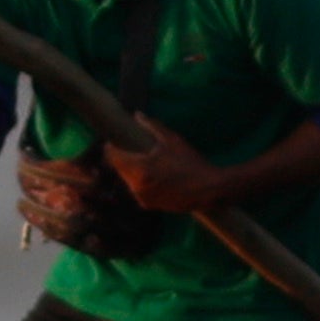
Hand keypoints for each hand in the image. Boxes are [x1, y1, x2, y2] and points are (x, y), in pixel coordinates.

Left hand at [108, 137, 228, 219]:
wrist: (209, 190)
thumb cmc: (191, 163)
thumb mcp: (172, 140)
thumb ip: (152, 126)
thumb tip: (137, 115)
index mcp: (139, 169)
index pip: (113, 157)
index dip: (111, 147)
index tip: (113, 141)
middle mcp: (137, 185)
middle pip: (120, 169)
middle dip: (123, 159)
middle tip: (131, 149)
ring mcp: (142, 197)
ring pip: (128, 180)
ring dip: (132, 171)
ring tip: (145, 162)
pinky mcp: (150, 205)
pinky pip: (138, 190)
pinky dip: (141, 182)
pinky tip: (153, 176)